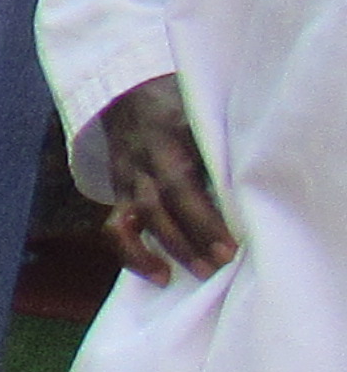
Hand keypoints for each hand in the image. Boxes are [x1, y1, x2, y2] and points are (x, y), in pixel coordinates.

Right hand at [98, 77, 235, 278]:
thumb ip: (220, 143)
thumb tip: (255, 185)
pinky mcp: (118, 193)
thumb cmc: (183, 108)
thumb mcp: (204, 113)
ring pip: (138, 217)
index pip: (182, 179)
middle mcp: (144, 156)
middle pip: (161, 201)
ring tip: (200, 272)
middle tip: (223, 262)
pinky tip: (159, 274)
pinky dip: (133, 255)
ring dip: (169, 248)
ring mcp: (128, 176)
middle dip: (192, 235)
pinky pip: (115, 228)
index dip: (203, 215)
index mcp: (170, 132)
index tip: (233, 241)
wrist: (129, 97)